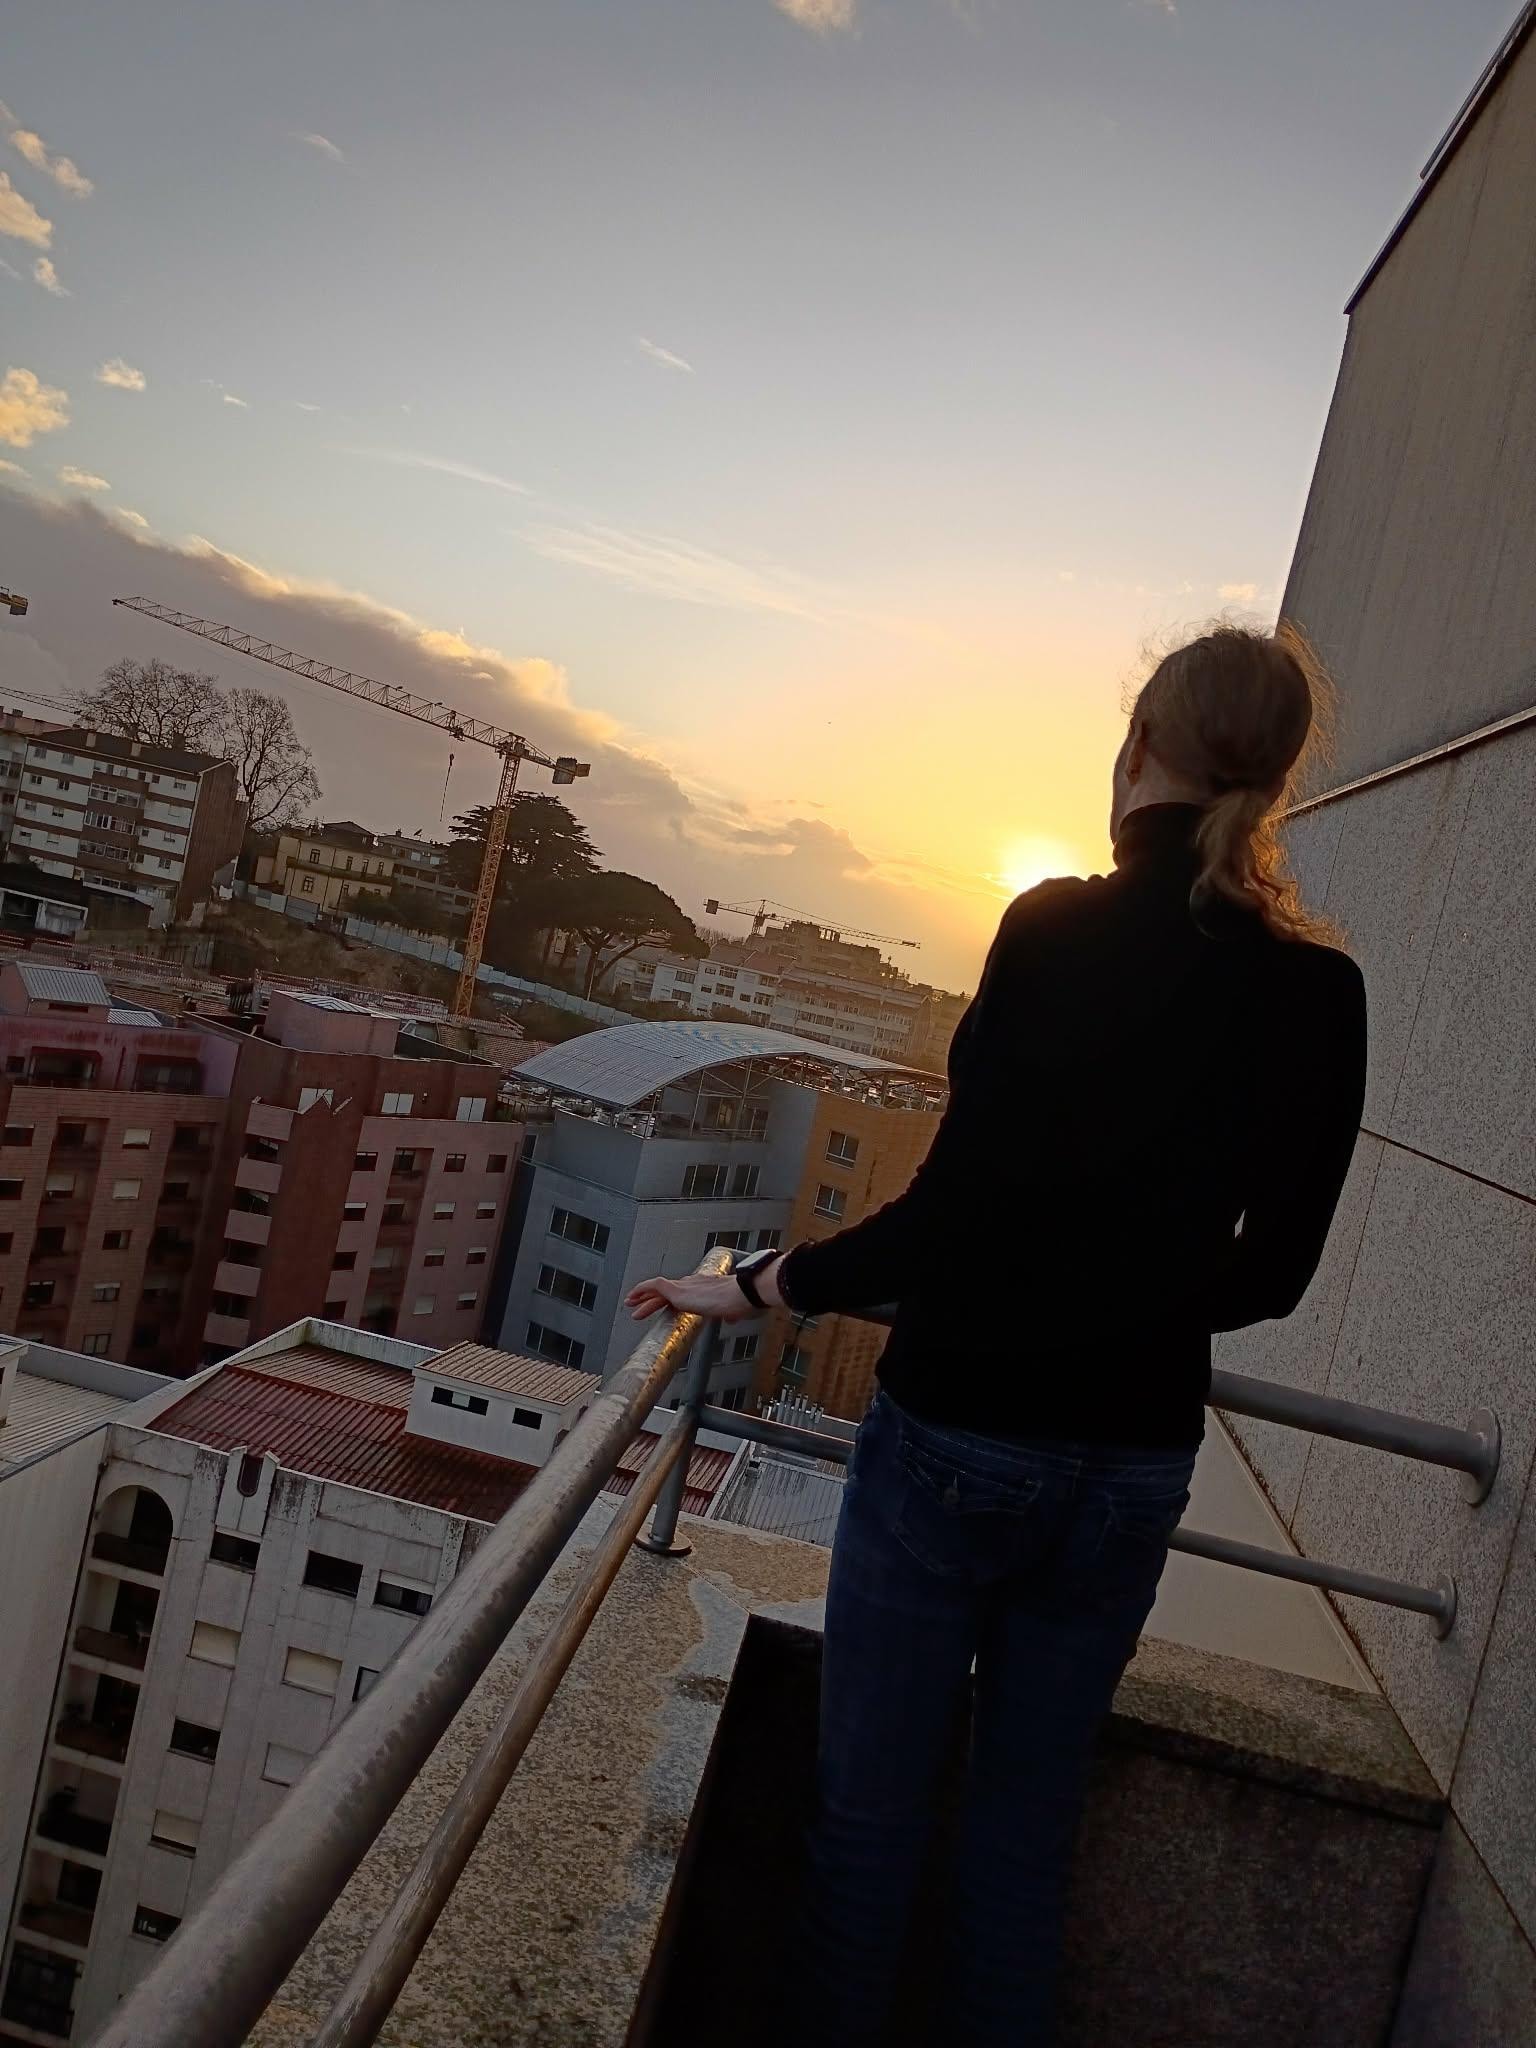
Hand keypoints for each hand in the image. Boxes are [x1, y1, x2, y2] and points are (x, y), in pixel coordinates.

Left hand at [625, 1271, 756, 1323]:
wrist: (744, 1294)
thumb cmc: (744, 1301)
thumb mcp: (734, 1310)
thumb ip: (730, 1313)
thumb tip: (732, 1318)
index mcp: (706, 1287)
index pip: (683, 1292)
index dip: (671, 1299)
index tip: (664, 1304)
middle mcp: (693, 1283)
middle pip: (667, 1290)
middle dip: (653, 1298)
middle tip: (640, 1304)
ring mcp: (685, 1286)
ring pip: (658, 1288)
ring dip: (643, 1297)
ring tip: (630, 1303)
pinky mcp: (678, 1290)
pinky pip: (655, 1286)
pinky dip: (643, 1290)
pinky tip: (633, 1296)